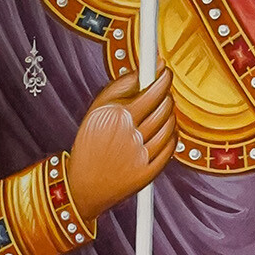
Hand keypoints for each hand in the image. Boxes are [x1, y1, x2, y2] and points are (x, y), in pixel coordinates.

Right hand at [67, 65, 175, 219]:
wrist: (83, 184)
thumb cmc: (90, 143)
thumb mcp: (97, 109)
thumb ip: (121, 86)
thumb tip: (145, 70)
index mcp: (119, 115)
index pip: (153, 89)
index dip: (163, 77)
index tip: (165, 71)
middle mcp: (132, 134)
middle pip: (165, 106)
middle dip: (166, 96)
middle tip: (160, 94)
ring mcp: (141, 154)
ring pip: (170, 125)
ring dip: (169, 116)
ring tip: (158, 115)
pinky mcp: (149, 172)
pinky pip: (172, 147)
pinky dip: (171, 137)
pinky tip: (161, 134)